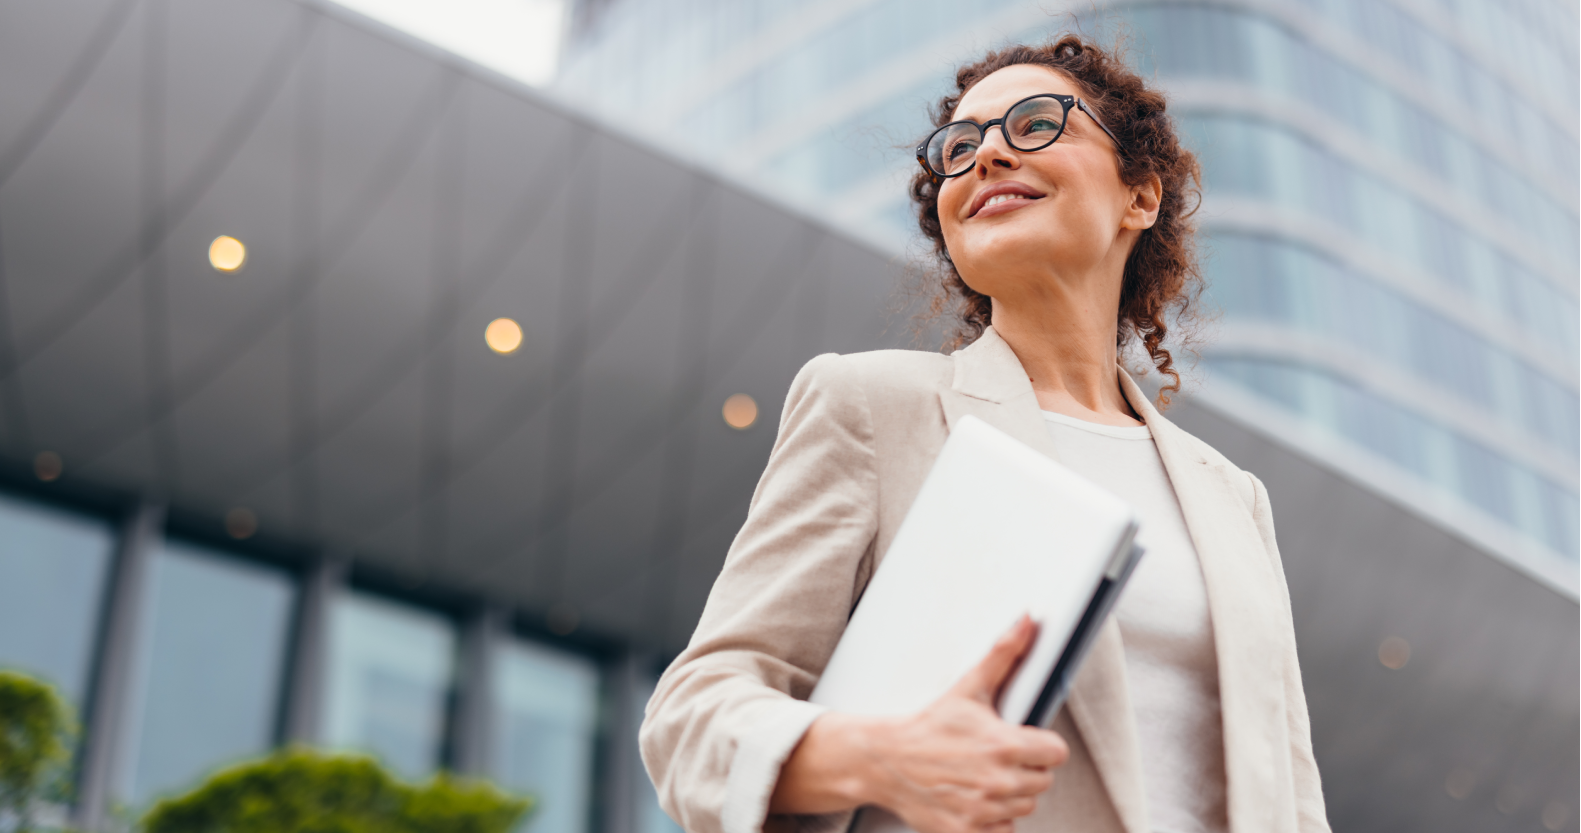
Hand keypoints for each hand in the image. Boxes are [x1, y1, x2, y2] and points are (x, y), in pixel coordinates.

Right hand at [770, 616, 1068, 831]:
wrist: (885, 760)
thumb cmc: (928, 725)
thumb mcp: (968, 687)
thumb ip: (1004, 654)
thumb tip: (1028, 621)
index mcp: (1004, 745)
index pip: (1056, 753)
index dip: (1042, 745)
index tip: (1024, 741)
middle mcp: (998, 781)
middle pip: (1042, 782)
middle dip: (1025, 769)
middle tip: (997, 757)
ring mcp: (983, 810)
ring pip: (1024, 808)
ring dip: (1009, 795)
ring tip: (983, 776)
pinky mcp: (968, 831)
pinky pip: (1003, 832)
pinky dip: (993, 821)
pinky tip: (976, 800)